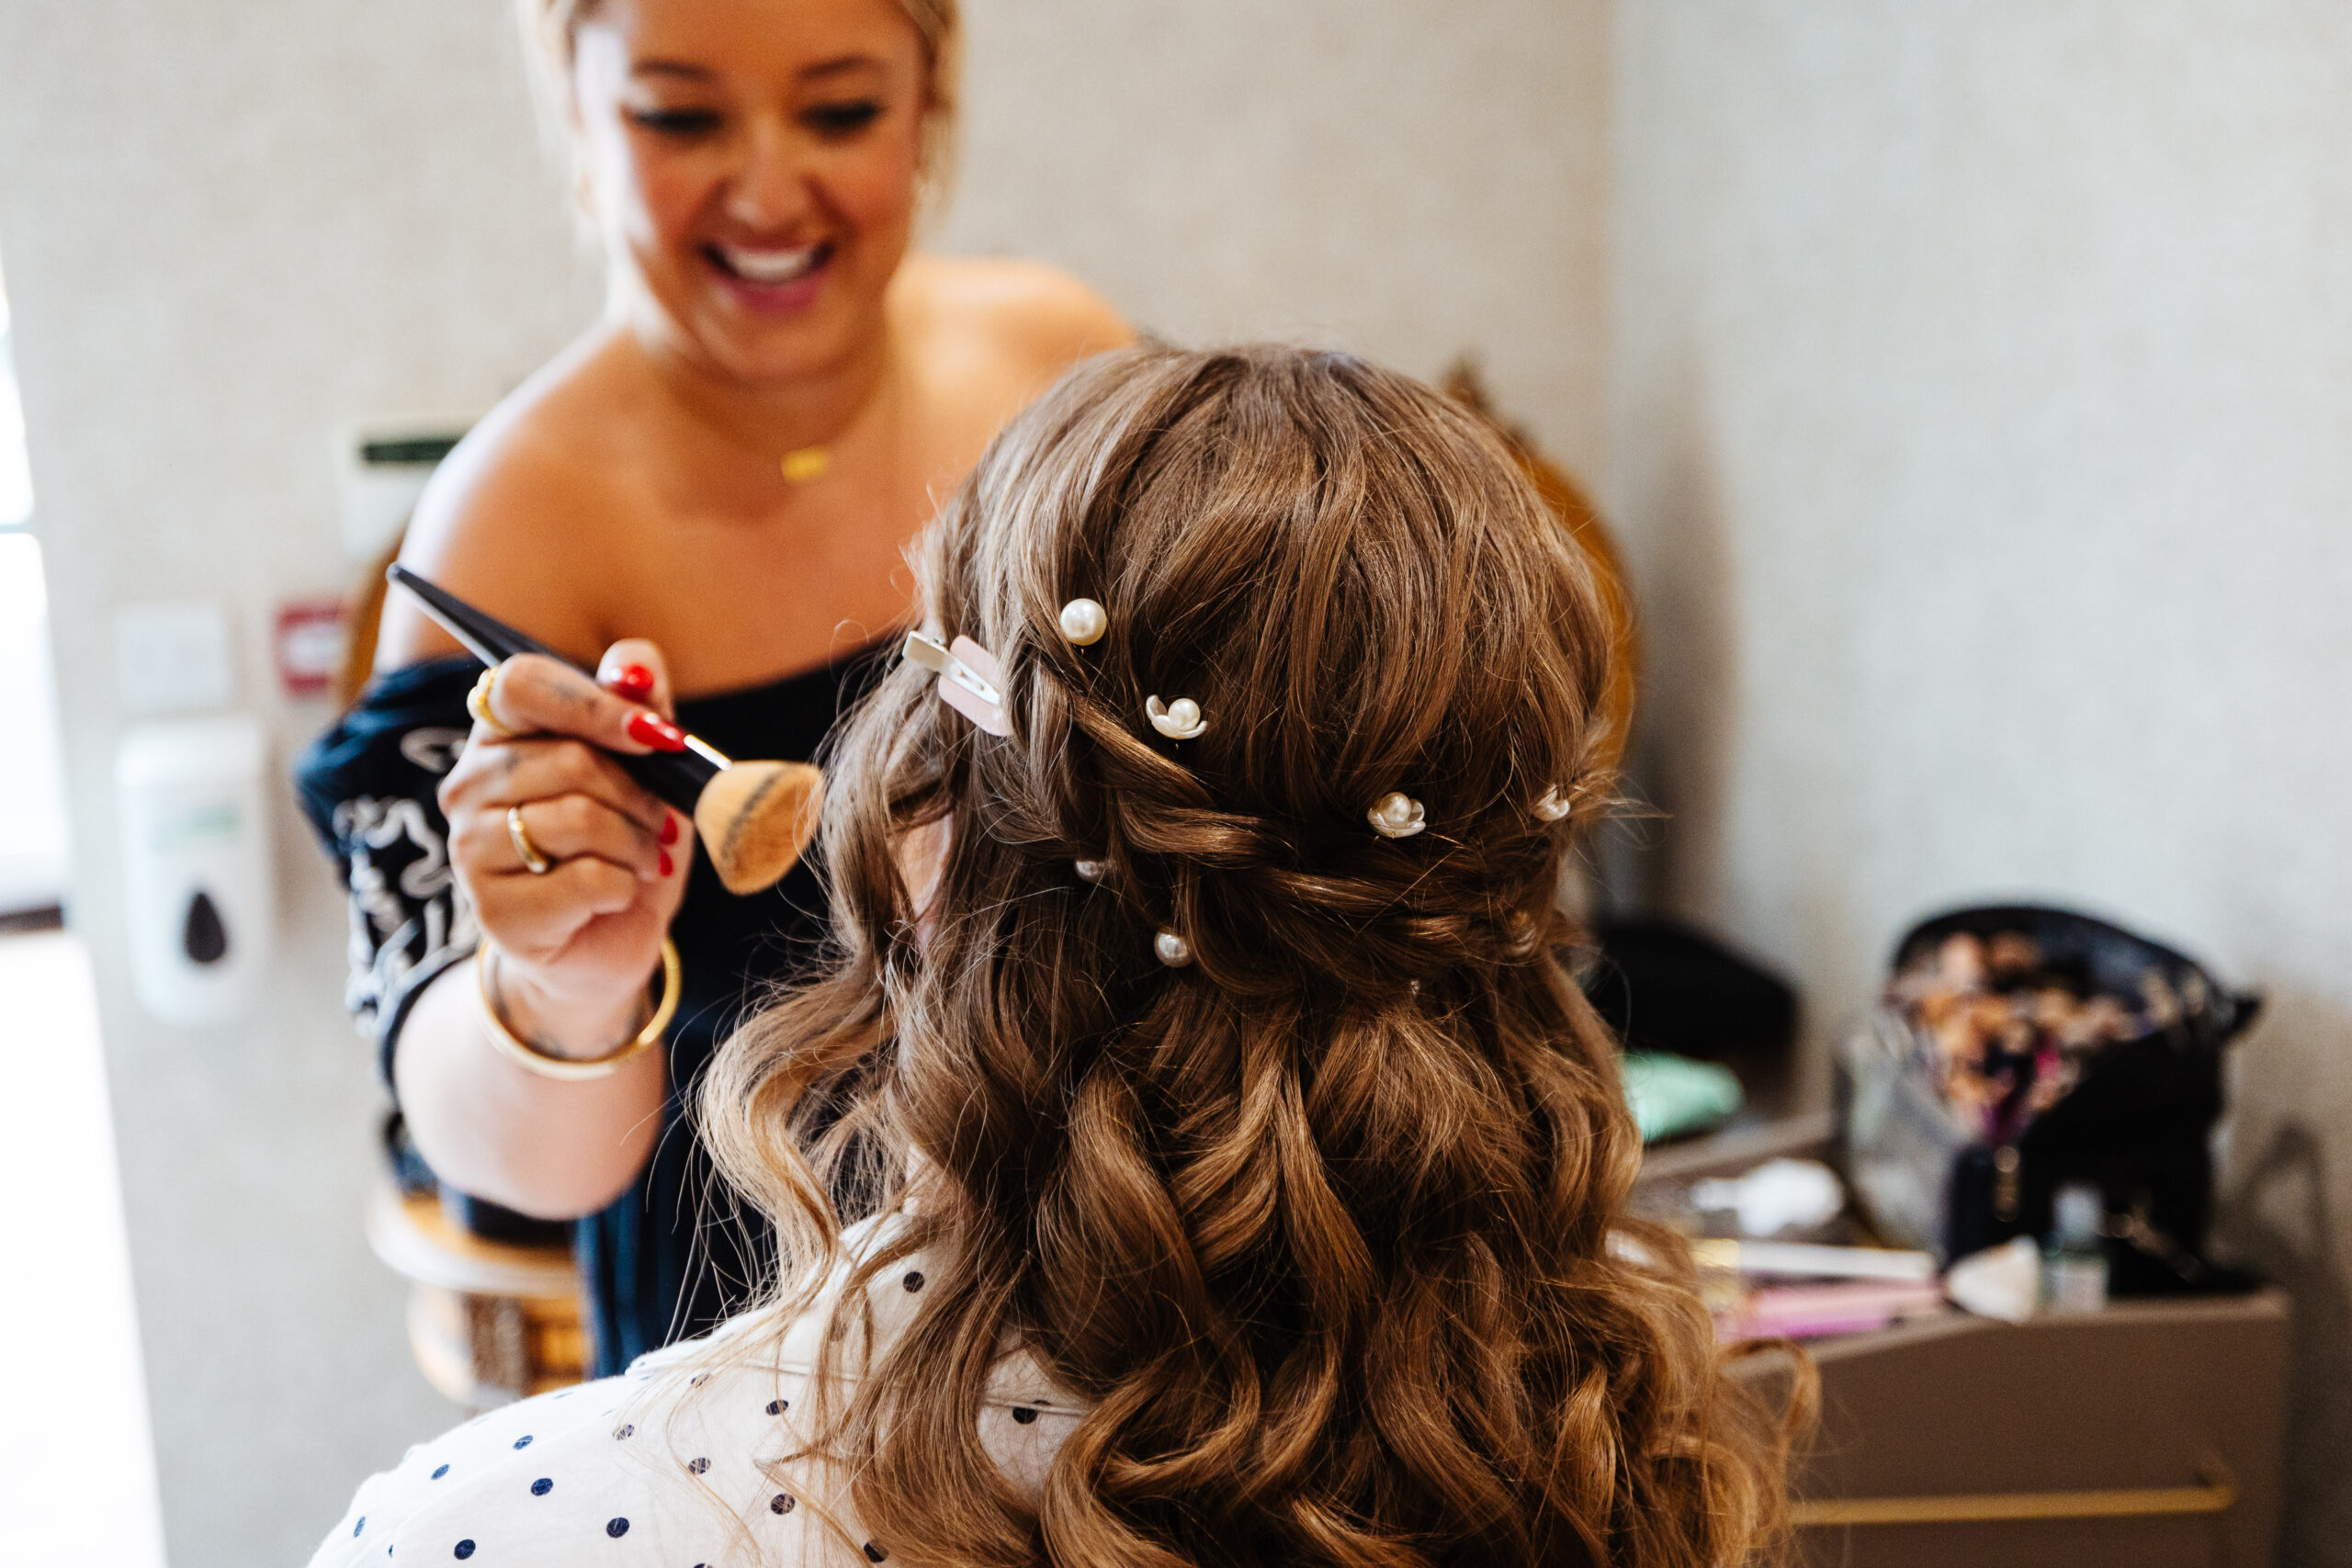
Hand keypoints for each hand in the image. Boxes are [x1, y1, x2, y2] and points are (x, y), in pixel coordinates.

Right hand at [439, 641, 691, 1055]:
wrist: (608, 940)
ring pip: (579, 818)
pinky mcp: (493, 910)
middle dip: (637, 792)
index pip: (522, 683)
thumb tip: (635, 664)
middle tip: (659, 819)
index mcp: (499, 733)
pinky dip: (624, 885)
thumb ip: (640, 706)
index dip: (595, 703)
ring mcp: (469, 849)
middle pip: (570, 759)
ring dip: (637, 841)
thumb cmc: (622, 840)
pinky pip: (584, 878)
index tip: (657, 735)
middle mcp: (467, 784)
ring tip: (643, 855)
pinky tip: (618, 892)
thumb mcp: (645, 768)